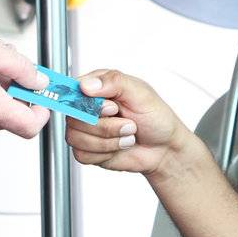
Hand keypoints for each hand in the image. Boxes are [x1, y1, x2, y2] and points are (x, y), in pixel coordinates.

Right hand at [65, 69, 188, 178]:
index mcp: (97, 87)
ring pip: (76, 138)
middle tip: (128, 122)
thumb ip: (113, 82)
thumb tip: (87, 85)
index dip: (87, 102)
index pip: (73, 90)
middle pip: (74, 117)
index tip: (111, 109)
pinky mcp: (88, 149)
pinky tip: (119, 146)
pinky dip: (105, 153)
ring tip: (127, 135)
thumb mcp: (140, 92)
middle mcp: (88, 108)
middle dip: (105, 125)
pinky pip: (82, 155)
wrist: (164, 148)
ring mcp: (86, 129)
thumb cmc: (155, 117)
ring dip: (108, 140)